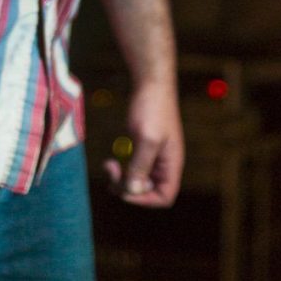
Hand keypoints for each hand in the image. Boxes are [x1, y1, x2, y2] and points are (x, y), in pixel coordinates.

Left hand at [103, 81, 183, 207]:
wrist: (150, 81)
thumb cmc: (153, 107)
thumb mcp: (146, 138)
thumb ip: (141, 166)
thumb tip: (133, 191)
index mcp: (171, 163)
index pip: (165, 196)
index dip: (145, 199)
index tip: (126, 188)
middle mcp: (164, 162)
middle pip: (148, 190)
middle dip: (128, 187)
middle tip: (112, 171)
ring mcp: (153, 154)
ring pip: (137, 180)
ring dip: (121, 179)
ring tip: (109, 165)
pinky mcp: (142, 146)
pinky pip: (132, 167)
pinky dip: (121, 168)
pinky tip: (111, 160)